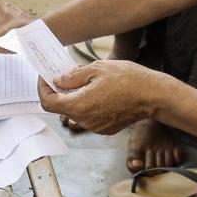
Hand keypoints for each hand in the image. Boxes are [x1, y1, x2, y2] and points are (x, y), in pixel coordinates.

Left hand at [38, 60, 176, 133]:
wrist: (153, 95)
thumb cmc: (128, 79)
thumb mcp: (96, 69)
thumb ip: (73, 76)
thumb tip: (58, 81)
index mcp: (78, 105)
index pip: (48, 102)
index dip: (43, 88)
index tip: (45, 78)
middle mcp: (84, 120)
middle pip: (61, 107)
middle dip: (60, 91)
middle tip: (65, 74)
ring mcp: (95, 127)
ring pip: (76, 112)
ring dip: (75, 98)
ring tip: (85, 81)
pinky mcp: (106, 128)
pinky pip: (89, 116)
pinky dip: (88, 104)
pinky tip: (99, 92)